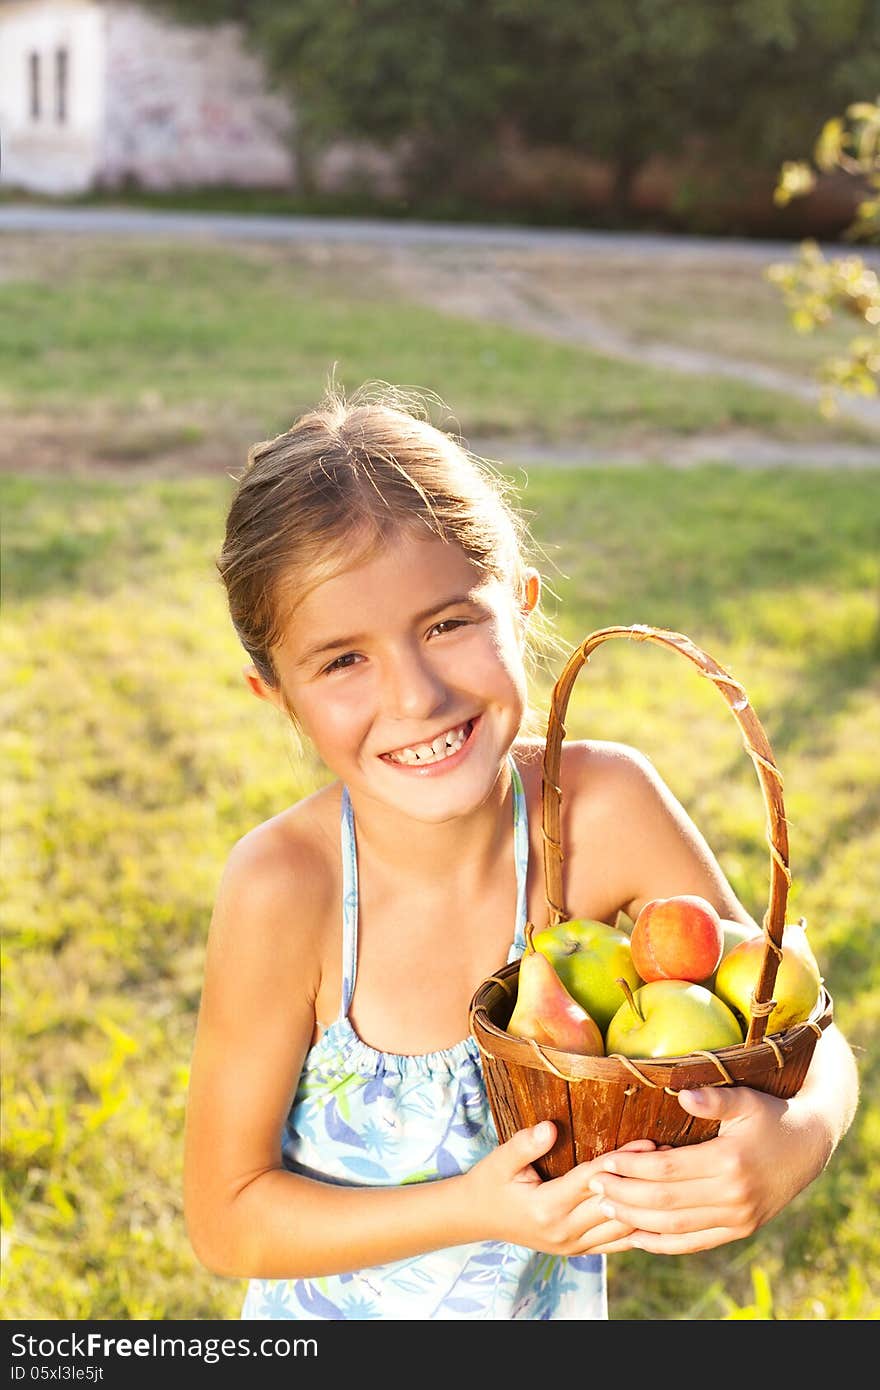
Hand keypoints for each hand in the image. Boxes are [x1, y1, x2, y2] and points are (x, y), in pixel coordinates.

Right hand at [466, 1121, 657, 1255]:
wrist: (477, 1219)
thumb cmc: (490, 1183)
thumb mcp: (500, 1159)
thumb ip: (525, 1144)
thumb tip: (550, 1128)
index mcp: (546, 1208)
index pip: (592, 1181)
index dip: (621, 1161)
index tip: (647, 1142)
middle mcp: (563, 1232)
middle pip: (614, 1205)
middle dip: (643, 1181)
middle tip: (672, 1157)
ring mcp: (572, 1246)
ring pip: (621, 1230)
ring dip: (647, 1205)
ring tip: (671, 1179)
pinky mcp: (578, 1251)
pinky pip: (616, 1244)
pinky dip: (639, 1229)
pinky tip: (659, 1213)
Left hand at [585, 1084, 831, 1253]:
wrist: (808, 1146)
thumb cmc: (769, 1115)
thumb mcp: (746, 1099)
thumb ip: (714, 1098)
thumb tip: (682, 1092)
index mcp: (728, 1161)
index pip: (667, 1170)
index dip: (631, 1168)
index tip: (603, 1162)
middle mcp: (732, 1196)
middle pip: (665, 1202)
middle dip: (624, 1196)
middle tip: (593, 1186)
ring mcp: (737, 1218)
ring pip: (675, 1226)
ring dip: (636, 1220)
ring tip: (605, 1207)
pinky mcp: (740, 1230)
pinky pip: (694, 1242)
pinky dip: (662, 1243)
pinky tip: (636, 1237)